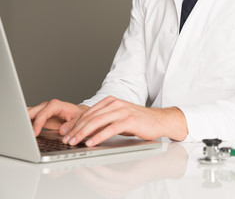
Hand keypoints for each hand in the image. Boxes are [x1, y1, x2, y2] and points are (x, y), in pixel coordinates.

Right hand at [28, 99, 88, 136]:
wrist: (79, 113)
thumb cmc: (78, 115)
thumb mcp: (79, 119)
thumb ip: (71, 125)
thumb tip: (62, 131)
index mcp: (56, 105)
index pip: (43, 113)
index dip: (38, 123)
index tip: (34, 133)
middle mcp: (47, 107)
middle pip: (32, 112)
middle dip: (25, 121)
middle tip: (23, 134)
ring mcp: (42, 111)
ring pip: (28, 115)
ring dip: (24, 123)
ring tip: (22, 134)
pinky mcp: (40, 117)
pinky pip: (29, 119)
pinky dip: (26, 125)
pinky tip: (25, 133)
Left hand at [61, 96, 187, 146]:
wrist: (159, 120)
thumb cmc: (139, 121)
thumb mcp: (118, 118)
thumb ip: (103, 121)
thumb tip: (85, 130)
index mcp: (110, 101)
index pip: (88, 112)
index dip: (75, 123)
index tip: (65, 132)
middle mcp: (115, 103)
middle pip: (90, 116)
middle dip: (75, 129)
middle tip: (67, 139)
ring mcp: (122, 111)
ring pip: (97, 121)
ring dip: (83, 133)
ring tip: (75, 142)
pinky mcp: (129, 120)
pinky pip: (110, 128)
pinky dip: (98, 136)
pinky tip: (91, 142)